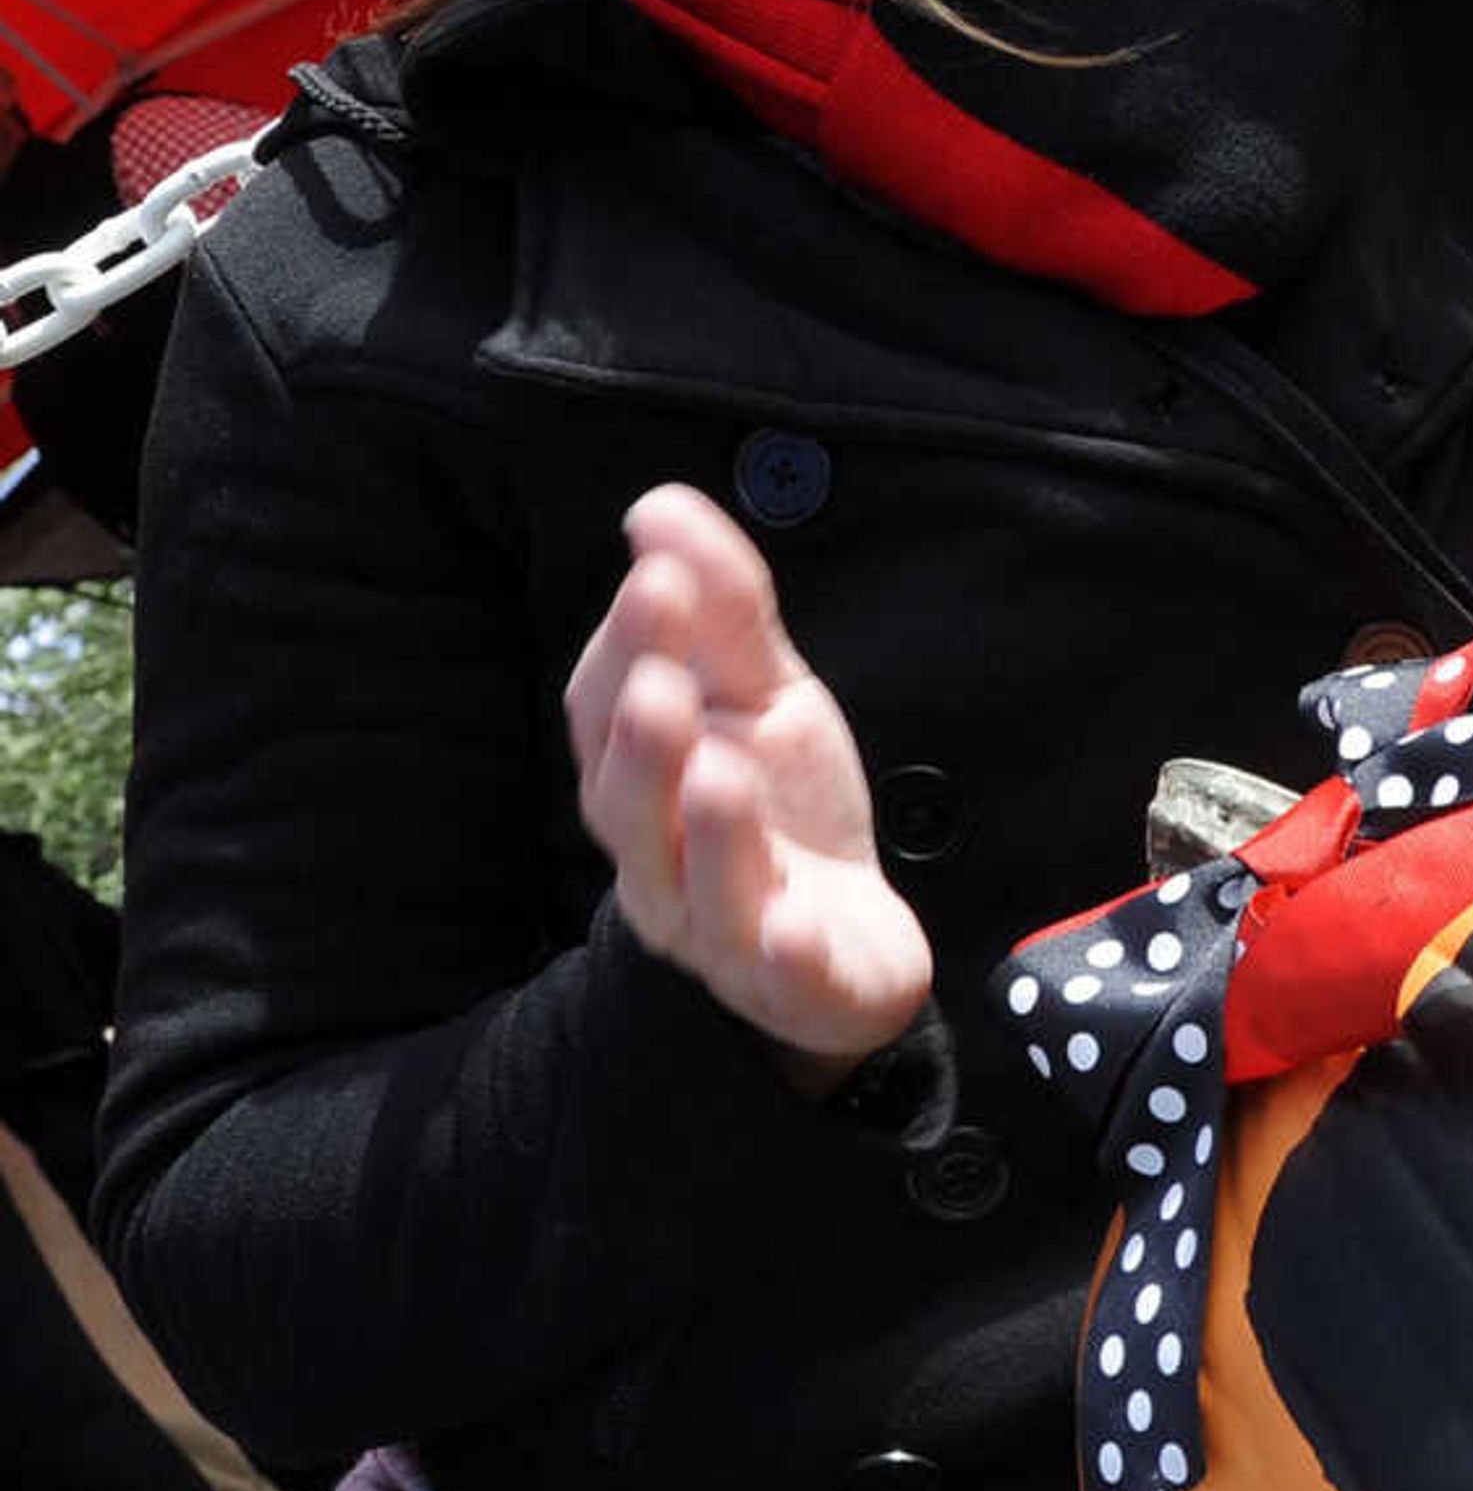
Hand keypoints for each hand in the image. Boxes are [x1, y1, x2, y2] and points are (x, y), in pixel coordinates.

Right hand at [565, 483, 932, 1088]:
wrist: (843, 944)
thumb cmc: (782, 806)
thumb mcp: (766, 694)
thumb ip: (723, 609)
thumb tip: (656, 506)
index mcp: (643, 778)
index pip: (610, 710)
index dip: (630, 650)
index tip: (660, 577)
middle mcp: (660, 857)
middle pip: (630, 802)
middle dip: (641, 738)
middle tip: (661, 678)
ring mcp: (719, 928)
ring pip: (694, 885)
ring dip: (704, 827)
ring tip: (720, 769)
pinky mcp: (789, 985)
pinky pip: (775, 974)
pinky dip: (778, 949)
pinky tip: (786, 922)